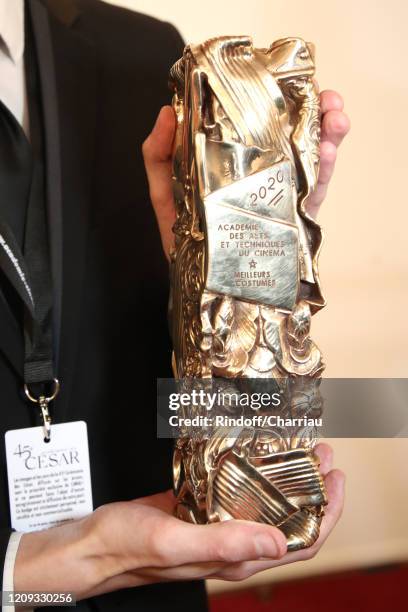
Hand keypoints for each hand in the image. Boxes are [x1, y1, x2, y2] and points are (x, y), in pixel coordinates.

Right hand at [14, 444, 343, 595]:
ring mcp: (217, 525)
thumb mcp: (173, 541)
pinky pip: (237, 492)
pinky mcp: (201, 509)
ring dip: (286, 478)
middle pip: (289, 520)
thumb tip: (277, 543)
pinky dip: (253, 473)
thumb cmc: (125, 547)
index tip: (336, 480)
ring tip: (297, 448)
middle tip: (321, 454)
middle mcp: (233, 545)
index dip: (326, 514)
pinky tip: (253, 453)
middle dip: (313, 489)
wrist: (93, 542)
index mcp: (234, 558)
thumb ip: (224, 544)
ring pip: (266, 504)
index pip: (300, 543)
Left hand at [143, 91, 349, 257]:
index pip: (257, 121)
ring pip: (312, 155)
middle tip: (324, 95)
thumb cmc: (183, 238)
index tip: (284, 76)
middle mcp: (261, 171)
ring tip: (335, 116)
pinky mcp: (295, 217)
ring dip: (329, 131)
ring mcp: (280, 193)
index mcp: (234, 159)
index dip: (274, 96)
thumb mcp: (165, 193)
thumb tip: (168, 112)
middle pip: (293, 133)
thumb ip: (159, 156)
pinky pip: (315, 189)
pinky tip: (327, 149)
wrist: (205, 284)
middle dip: (314, 109)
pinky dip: (325, 167)